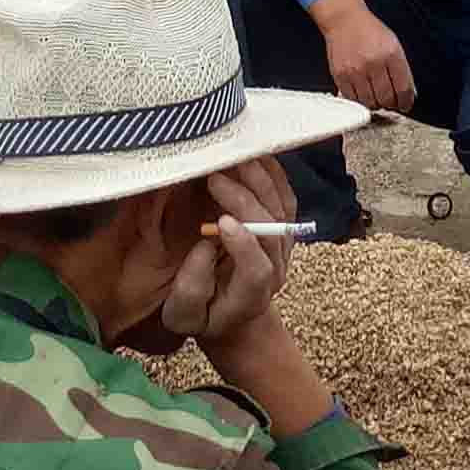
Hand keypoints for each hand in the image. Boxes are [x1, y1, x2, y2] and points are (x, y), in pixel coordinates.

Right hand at [159, 168, 297, 344]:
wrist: (234, 314)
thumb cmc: (203, 314)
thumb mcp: (183, 315)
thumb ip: (191, 289)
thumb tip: (204, 247)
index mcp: (251, 295)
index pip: (258, 268)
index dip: (244, 244)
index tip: (220, 221)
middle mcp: (276, 269)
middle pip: (272, 231)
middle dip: (245, 201)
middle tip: (215, 178)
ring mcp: (284, 247)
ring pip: (282, 210)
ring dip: (260, 180)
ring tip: (234, 157)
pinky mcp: (284, 227)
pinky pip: (286, 197)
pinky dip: (273, 174)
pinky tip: (254, 154)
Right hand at [309, 0, 415, 113]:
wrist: (344, 20)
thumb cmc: (370, 31)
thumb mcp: (393, 44)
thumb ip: (402, 69)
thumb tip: (409, 93)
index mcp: (391, 54)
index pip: (403, 88)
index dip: (406, 101)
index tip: (405, 105)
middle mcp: (373, 63)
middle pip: (386, 99)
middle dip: (391, 104)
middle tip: (391, 102)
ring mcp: (356, 71)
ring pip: (370, 102)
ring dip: (376, 104)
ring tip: (377, 97)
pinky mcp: (341, 76)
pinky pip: (353, 99)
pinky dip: (360, 100)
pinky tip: (363, 93)